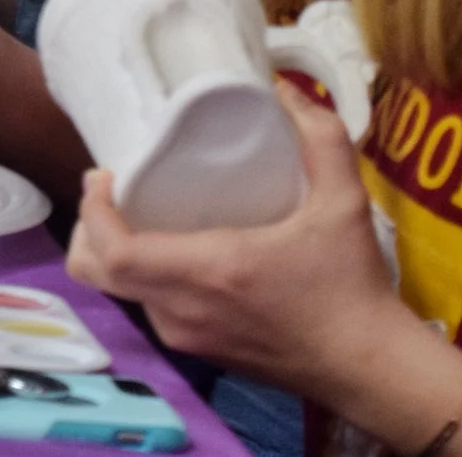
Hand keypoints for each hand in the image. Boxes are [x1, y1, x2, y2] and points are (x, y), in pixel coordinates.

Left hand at [69, 84, 411, 409]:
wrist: (373, 370)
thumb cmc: (353, 288)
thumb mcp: (345, 205)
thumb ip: (322, 140)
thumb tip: (289, 90)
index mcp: (207, 271)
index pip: (114, 250)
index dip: (91, 211)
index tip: (103, 175)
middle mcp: (182, 309)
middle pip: (96, 272)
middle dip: (88, 228)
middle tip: (112, 191)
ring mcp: (187, 338)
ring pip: (120, 292)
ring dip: (116, 253)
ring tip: (141, 215)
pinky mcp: (200, 353)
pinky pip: (149, 309)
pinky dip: (143, 279)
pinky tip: (173, 253)